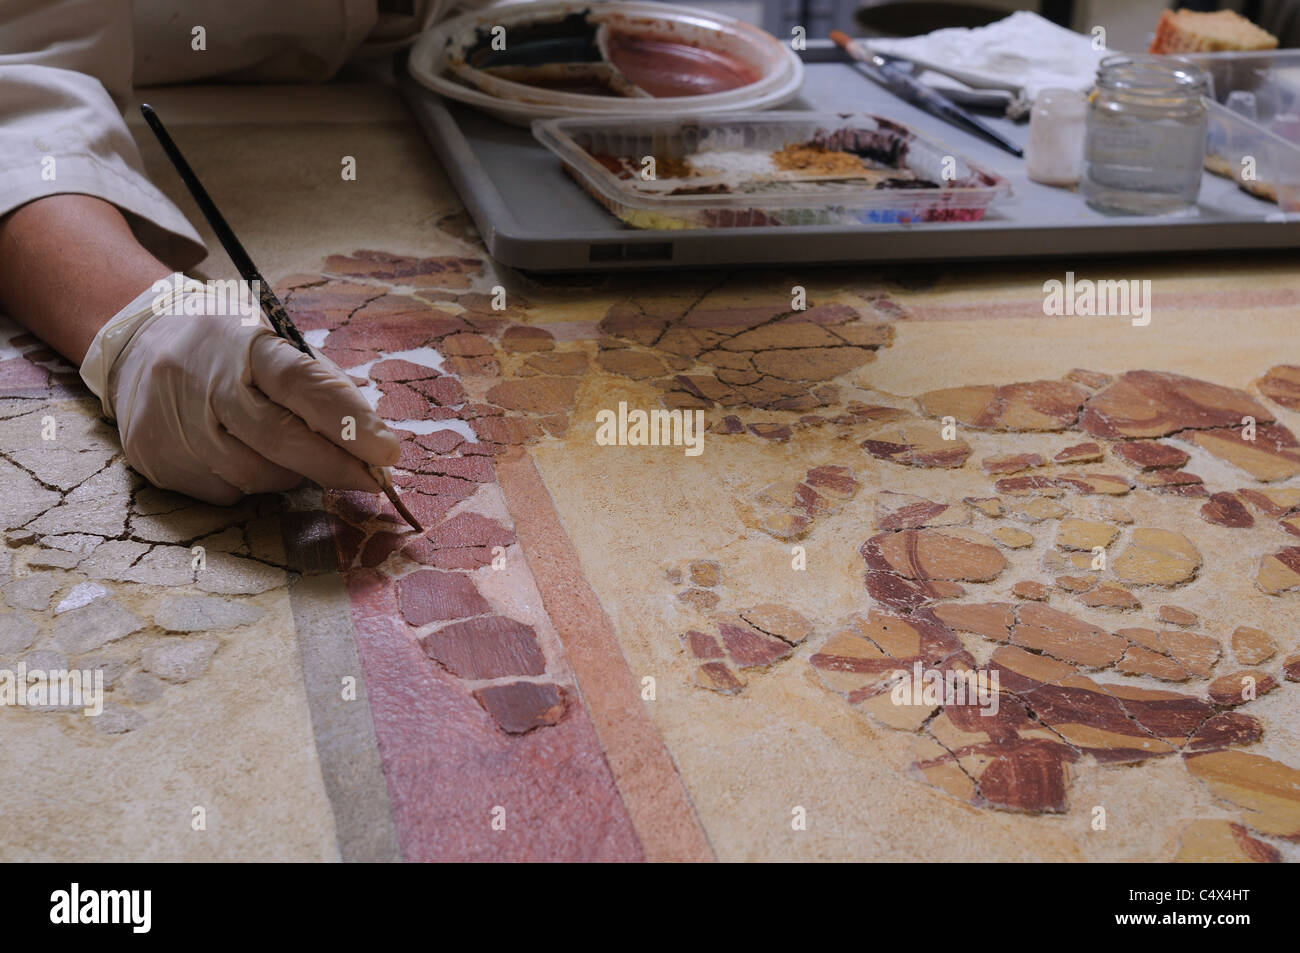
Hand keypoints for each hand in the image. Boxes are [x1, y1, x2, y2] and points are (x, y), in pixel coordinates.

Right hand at [83, 278, 399, 504]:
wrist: (133, 348)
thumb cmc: (226, 346)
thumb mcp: (271, 340)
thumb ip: (319, 382)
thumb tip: (370, 439)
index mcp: (240, 343)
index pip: (300, 383)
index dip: (347, 421)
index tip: (388, 449)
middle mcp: (201, 384)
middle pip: (278, 439)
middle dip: (335, 465)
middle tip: (373, 479)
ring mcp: (175, 427)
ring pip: (255, 474)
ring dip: (294, 473)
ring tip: (298, 453)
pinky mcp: (158, 463)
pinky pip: (227, 490)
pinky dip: (253, 481)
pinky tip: (247, 455)